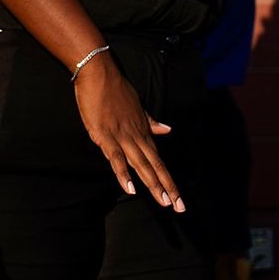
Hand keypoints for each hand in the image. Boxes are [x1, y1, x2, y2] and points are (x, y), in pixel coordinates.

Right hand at [74, 59, 182, 211]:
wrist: (99, 72)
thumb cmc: (115, 88)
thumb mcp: (137, 105)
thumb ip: (150, 121)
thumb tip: (166, 130)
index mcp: (143, 131)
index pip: (158, 160)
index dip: (168, 180)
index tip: (178, 198)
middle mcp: (136, 136)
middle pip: (155, 166)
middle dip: (167, 188)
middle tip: (179, 207)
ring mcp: (121, 137)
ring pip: (140, 165)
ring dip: (152, 184)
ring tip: (163, 202)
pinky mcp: (105, 136)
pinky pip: (116, 158)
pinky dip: (123, 174)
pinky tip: (130, 189)